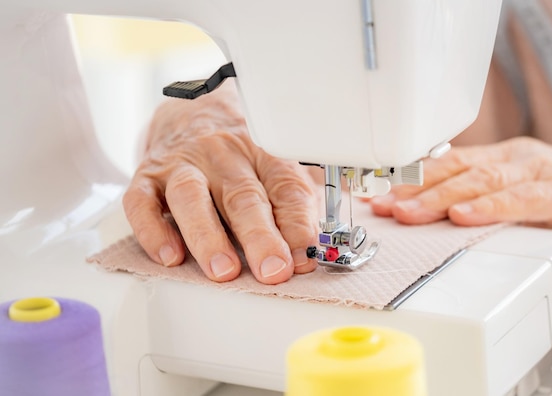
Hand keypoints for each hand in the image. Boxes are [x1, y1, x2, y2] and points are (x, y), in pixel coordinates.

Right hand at [123, 81, 318, 283]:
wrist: (190, 109)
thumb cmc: (242, 148)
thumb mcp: (279, 160)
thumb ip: (302, 195)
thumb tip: (333, 234)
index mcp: (263, 152)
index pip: (285, 188)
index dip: (298, 224)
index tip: (307, 257)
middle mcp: (223, 155)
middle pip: (243, 196)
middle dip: (260, 237)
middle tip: (273, 270)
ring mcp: (183, 164)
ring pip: (192, 196)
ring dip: (208, 236)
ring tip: (223, 270)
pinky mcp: (148, 176)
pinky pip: (142, 202)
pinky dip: (153, 230)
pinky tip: (170, 256)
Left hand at [370, 137, 551, 255]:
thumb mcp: (511, 196)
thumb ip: (475, 201)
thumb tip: (428, 215)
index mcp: (498, 159)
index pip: (444, 164)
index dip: (407, 179)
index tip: (375, 194)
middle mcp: (514, 158)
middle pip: (455, 168)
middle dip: (413, 188)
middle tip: (381, 205)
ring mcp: (539, 172)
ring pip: (482, 179)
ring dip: (439, 197)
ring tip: (408, 213)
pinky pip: (524, 199)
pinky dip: (491, 207)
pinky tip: (465, 215)